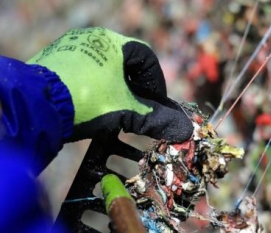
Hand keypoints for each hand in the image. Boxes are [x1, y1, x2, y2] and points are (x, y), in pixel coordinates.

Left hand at [28, 27, 192, 141]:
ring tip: (112, 109)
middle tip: (135, 108)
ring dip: (114, 88)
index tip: (155, 104)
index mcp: (113, 43)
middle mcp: (92, 38)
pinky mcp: (55, 59)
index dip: (156, 84)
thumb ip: (156, 119)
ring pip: (103, 68)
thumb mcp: (126, 111)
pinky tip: (89, 104)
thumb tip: (184, 130)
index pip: (147, 59)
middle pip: (125, 63)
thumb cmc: (88, 102)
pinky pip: (83, 71)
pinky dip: (93, 87)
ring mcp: (71, 47)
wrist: (36, 105)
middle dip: (134, 87)